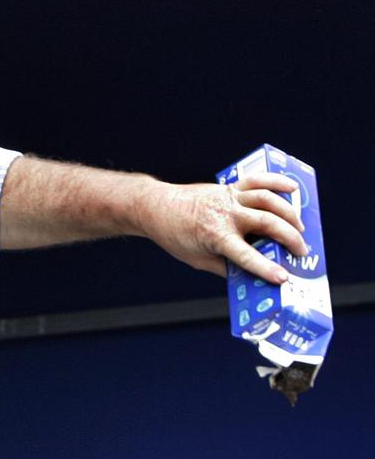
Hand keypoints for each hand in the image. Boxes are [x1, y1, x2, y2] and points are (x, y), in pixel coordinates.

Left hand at [139, 172, 306, 283]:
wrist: (157, 207)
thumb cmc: (176, 236)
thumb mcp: (198, 260)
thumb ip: (226, 267)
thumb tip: (252, 277)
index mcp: (215, 236)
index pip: (245, 255)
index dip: (265, 268)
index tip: (284, 278)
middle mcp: (225, 214)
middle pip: (266, 223)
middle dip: (290, 238)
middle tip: (302, 253)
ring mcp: (229, 198)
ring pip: (267, 200)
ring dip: (289, 213)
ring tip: (301, 228)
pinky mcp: (229, 187)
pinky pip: (257, 180)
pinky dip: (276, 181)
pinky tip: (293, 187)